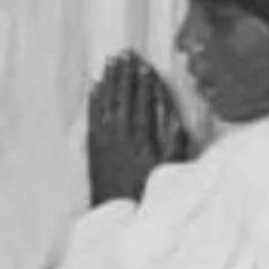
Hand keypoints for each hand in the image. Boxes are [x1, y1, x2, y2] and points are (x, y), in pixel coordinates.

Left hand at [88, 52, 191, 204]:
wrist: (118, 214)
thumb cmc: (149, 193)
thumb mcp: (170, 169)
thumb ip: (174, 143)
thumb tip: (176, 117)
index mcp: (142, 139)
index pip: (143, 102)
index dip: (145, 82)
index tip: (146, 64)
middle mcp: (120, 135)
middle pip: (123, 97)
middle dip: (126, 74)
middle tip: (127, 53)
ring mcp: (104, 140)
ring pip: (105, 102)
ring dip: (109, 81)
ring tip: (111, 62)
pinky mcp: (92, 147)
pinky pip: (92, 117)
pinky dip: (93, 100)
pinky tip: (94, 87)